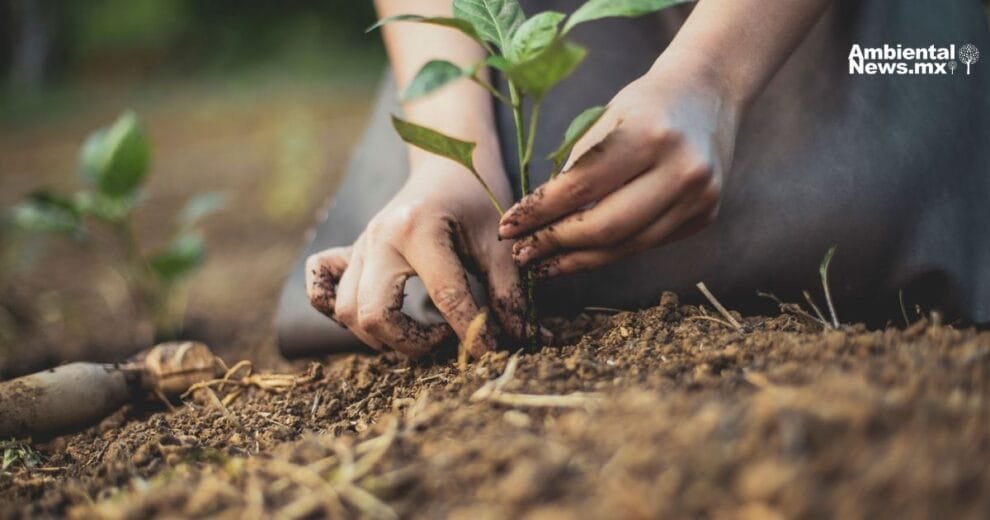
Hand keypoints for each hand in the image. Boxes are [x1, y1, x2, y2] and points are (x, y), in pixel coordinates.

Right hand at [305, 158, 523, 357]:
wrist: (447, 163)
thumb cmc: (477, 200)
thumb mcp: (499, 241)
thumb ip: (510, 291)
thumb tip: (526, 339)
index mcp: (418, 229)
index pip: (444, 297)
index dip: (472, 332)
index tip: (492, 351)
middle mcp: (378, 238)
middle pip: (374, 314)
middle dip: (412, 342)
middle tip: (444, 339)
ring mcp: (358, 246)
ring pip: (347, 312)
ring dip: (382, 336)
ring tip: (420, 331)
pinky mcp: (348, 252)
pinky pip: (320, 286)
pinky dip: (334, 308)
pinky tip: (370, 315)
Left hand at [498, 59, 741, 277]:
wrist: (707, 95)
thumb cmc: (643, 105)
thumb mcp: (604, 120)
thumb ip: (575, 169)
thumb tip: (534, 223)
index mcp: (650, 134)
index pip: (581, 187)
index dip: (539, 212)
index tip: (508, 227)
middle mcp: (682, 169)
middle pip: (606, 226)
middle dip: (556, 243)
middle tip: (522, 253)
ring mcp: (700, 197)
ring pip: (626, 245)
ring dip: (579, 260)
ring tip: (544, 264)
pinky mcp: (704, 216)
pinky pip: (646, 244)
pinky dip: (609, 252)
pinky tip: (580, 255)